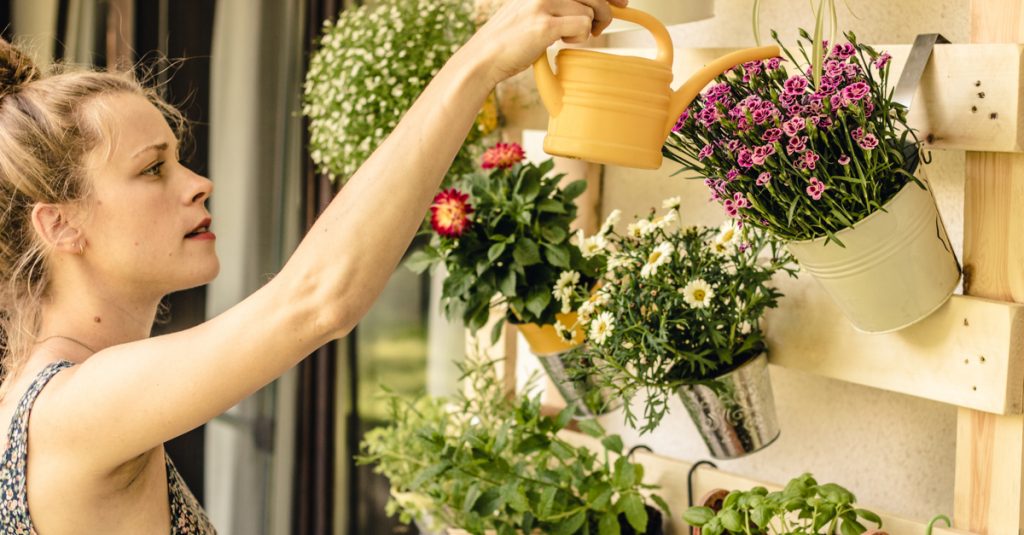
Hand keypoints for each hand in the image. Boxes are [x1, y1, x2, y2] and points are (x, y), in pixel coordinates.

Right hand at [468, 0, 628, 84]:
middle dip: (604, 11)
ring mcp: (543, 3)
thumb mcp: (531, 9)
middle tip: (599, 27)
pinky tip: (563, 42)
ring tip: (569, 37)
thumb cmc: (510, 37)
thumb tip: (590, 6)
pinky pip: (582, 26)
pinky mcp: (544, 24)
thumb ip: (556, 3)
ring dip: (586, 28)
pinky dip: (579, 38)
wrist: (484, 56)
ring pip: (588, 11)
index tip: (622, 1)